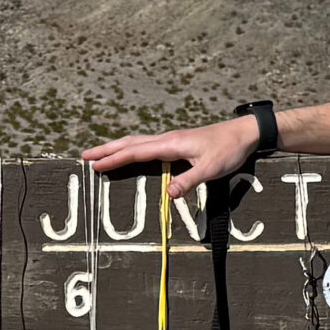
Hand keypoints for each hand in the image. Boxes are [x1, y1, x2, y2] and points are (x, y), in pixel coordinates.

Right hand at [80, 118, 257, 197]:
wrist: (244, 133)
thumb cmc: (228, 150)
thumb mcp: (210, 169)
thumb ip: (189, 181)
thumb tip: (168, 195)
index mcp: (171, 144)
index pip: (136, 152)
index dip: (114, 159)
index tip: (95, 164)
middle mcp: (167, 139)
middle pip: (130, 143)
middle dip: (107, 150)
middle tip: (85, 156)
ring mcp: (172, 140)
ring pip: (137, 142)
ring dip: (117, 148)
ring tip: (100, 154)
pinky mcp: (177, 143)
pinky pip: (147, 145)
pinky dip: (131, 149)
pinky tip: (130, 153)